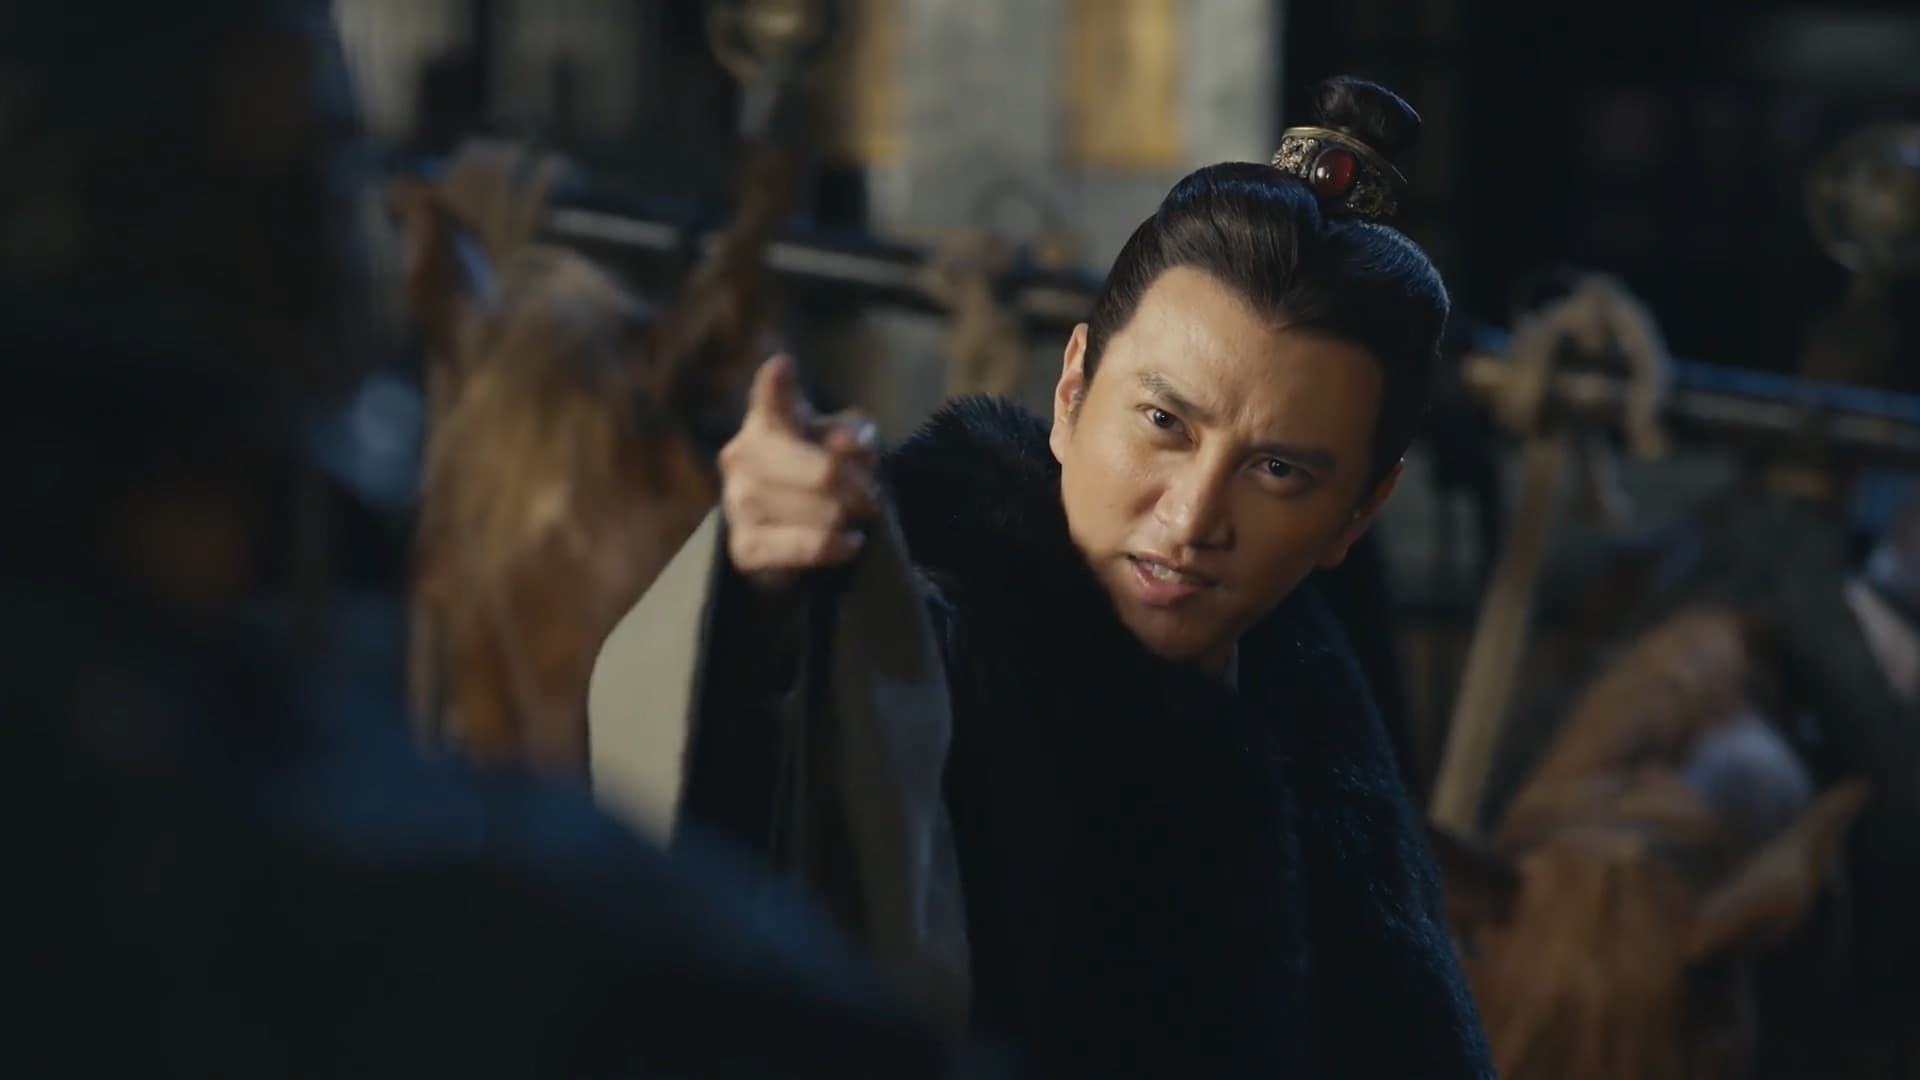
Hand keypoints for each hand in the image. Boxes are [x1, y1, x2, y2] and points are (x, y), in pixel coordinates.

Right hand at [718, 354, 880, 586]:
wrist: (783, 534)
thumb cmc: (816, 472)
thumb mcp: (842, 443)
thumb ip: (851, 435)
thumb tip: (854, 444)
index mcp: (766, 419)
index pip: (771, 395)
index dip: (777, 383)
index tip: (782, 367)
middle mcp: (742, 455)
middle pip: (826, 472)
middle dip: (861, 490)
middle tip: (872, 498)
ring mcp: (738, 501)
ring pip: (825, 513)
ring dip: (850, 518)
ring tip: (851, 518)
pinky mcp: (743, 547)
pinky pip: (810, 546)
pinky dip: (838, 546)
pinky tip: (848, 543)